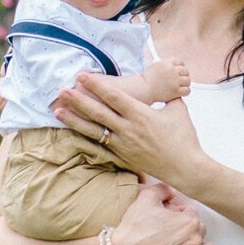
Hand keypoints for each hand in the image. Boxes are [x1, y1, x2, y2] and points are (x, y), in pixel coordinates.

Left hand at [54, 70, 204, 184]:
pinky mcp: (122, 156)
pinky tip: (74, 131)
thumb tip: (164, 83)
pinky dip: (86, 137)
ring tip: (58, 111)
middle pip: (98, 112)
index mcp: (141, 114)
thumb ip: (167, 95)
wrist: (185, 167)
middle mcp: (128, 129)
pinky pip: (100, 145)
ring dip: (74, 120)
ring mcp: (123, 144)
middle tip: (61, 90)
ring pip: (94, 130)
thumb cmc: (184, 138)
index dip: (97, 85)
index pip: (114, 97)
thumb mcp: (177, 110)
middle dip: (78, 100)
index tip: (82, 76)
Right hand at [108, 180, 213, 244]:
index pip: (192, 212)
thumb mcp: (146, 198)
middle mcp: (195, 239)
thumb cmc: (135, 227)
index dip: (179, 213)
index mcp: (190, 220)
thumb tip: (171, 191)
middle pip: (201, 230)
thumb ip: (162, 189)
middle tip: (173, 234)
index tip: (168, 219)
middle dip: (189, 230)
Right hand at [137, 57, 190, 103]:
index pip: (180, 61)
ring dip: (185, 84)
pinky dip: (186, 92)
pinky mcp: (175, 91)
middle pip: (186, 71)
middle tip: (181, 80)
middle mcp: (172, 71)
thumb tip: (171, 65)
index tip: (181, 70)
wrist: (143, 89)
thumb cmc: (146, 80)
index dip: (182, 66)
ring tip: (182, 86)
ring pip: (188, 80)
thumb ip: (164, 65)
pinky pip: (187, 90)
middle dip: (184, 75)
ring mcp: (174, 81)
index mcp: (166, 63)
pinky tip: (182, 93)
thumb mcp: (154, 67)